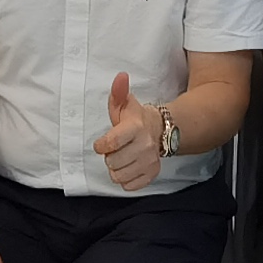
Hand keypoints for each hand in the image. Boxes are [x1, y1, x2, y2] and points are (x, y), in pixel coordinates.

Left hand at [92, 70, 167, 191]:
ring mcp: (150, 161)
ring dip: (116, 169)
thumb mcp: (125, 104)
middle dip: (110, 156)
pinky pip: (129, 186)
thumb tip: (120, 76)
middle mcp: (145, 146)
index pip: (110, 144)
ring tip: (122, 158)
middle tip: (116, 149)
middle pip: (112, 162)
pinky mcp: (152, 174)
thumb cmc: (135, 118)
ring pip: (119, 176)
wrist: (162, 130)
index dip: (101, 146)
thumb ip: (119, 91)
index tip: (101, 143)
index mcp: (135, 128)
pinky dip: (126, 179)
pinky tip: (129, 167)